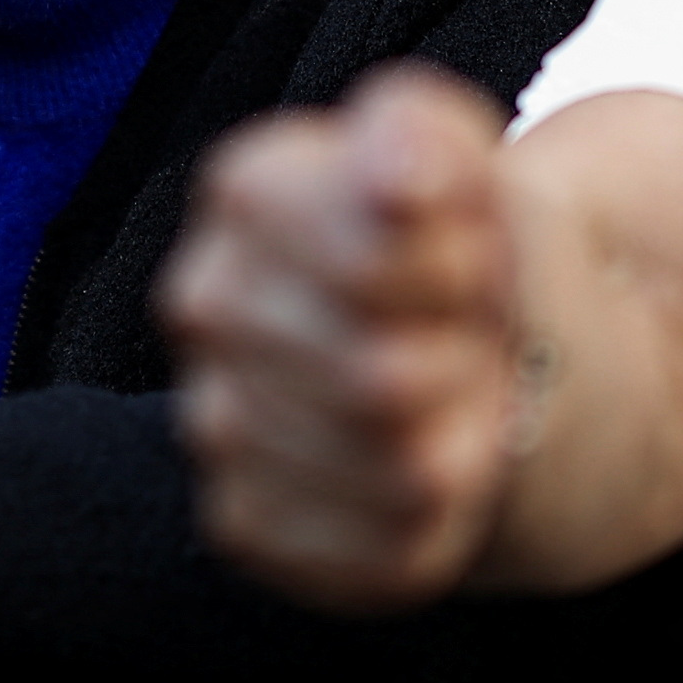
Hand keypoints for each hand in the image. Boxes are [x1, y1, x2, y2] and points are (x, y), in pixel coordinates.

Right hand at [160, 65, 531, 613]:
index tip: (473, 254)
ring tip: (460, 394)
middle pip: (379, 378)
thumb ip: (428, 135)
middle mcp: (203, 304)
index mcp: (248, 191)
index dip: (457, 268)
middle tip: (469, 332)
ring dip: (464, 438)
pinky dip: (443, 520)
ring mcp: (216, 423)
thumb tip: (396, 173)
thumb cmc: (467, 248)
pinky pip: (381, 547)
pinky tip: (432, 468)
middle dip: (461, 360)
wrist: (479, 351)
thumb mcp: (471, 163)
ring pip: (390, 469)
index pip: (370, 261)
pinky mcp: (247, 526)